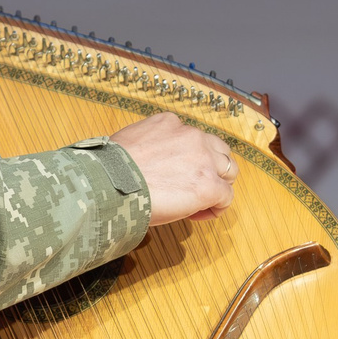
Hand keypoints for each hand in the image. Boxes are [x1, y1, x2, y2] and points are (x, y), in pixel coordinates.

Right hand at [110, 110, 235, 225]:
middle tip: (192, 188)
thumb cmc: (110, 170)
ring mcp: (203, 160)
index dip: (188, 159)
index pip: (192, 137)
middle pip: (218, 150)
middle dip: (210, 169)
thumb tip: (152, 166)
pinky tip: (198, 215)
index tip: (174, 176)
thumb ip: (150, 147)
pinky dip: (217, 207)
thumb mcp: (130, 142)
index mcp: (170, 123)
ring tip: (199, 203)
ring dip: (217, 186)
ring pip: (228, 171)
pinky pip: (226, 197)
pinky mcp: (208, 185)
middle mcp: (191, 135)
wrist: (109, 184)